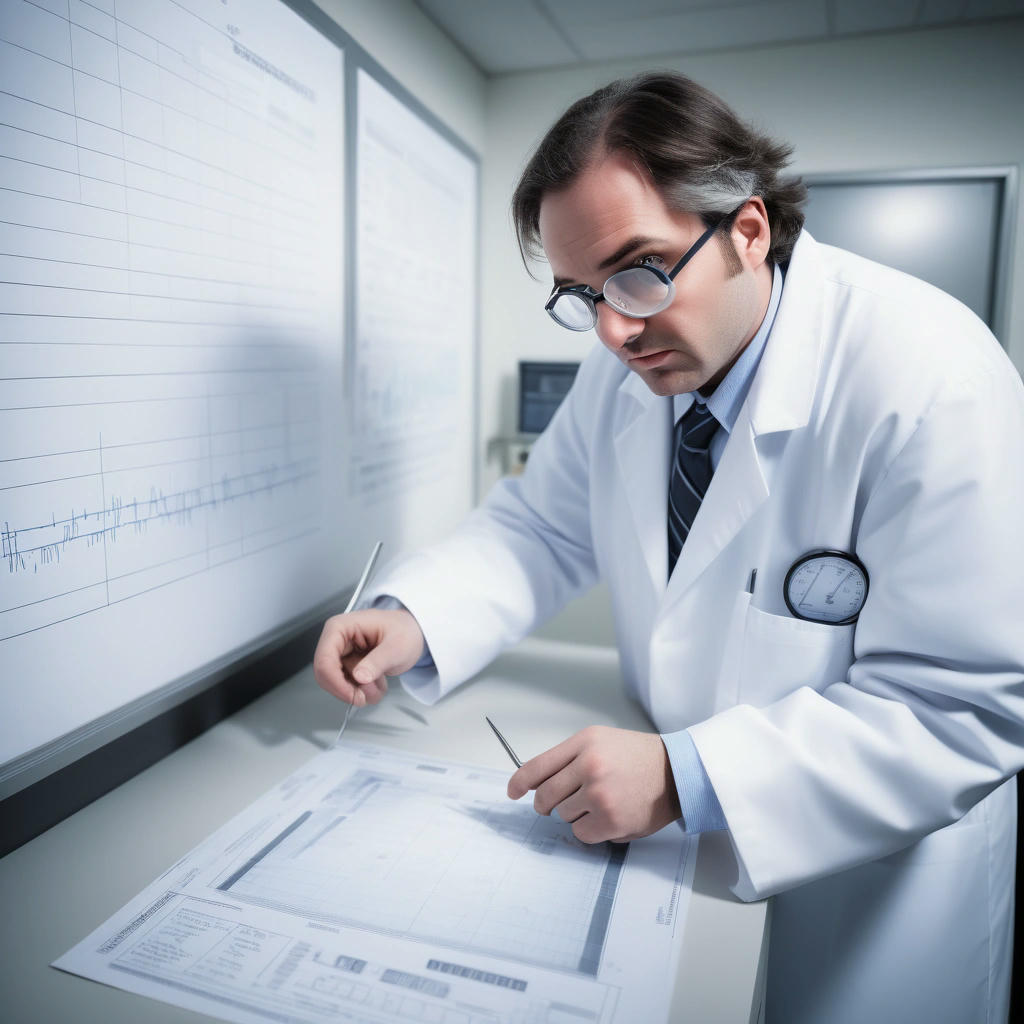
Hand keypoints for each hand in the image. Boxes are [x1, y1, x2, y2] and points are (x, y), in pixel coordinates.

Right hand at [312, 609, 424, 707]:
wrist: (412, 634)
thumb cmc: (404, 630)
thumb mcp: (397, 646)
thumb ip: (377, 661)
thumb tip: (359, 677)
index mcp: (341, 627)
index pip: (324, 659)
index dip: (335, 682)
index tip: (354, 696)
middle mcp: (336, 640)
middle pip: (326, 675)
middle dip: (349, 689)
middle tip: (369, 695)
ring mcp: (340, 653)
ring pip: (336, 684)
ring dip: (360, 691)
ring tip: (380, 682)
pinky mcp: (346, 665)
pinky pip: (346, 686)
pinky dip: (362, 691)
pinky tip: (377, 681)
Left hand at [507, 726, 681, 843]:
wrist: (676, 772)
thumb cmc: (636, 757)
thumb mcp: (599, 740)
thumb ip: (568, 758)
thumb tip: (536, 782)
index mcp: (584, 743)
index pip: (537, 766)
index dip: (519, 782)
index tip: (512, 792)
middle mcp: (590, 766)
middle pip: (545, 796)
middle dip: (547, 803)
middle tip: (559, 803)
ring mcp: (600, 795)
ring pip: (563, 815)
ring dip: (575, 813)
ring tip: (600, 802)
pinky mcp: (611, 820)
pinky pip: (581, 833)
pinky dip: (589, 829)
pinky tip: (606, 817)